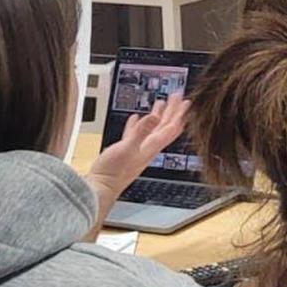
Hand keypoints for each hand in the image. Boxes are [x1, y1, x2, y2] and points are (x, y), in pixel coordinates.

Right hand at [87, 96, 192, 227]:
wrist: (100, 188)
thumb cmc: (113, 172)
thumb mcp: (127, 147)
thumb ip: (141, 131)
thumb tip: (155, 116)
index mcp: (150, 147)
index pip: (170, 128)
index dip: (179, 114)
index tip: (186, 102)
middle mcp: (147, 149)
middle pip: (164, 127)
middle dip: (172, 112)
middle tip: (177, 98)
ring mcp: (137, 151)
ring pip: (152, 130)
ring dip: (157, 117)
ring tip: (160, 105)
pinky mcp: (125, 152)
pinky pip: (136, 134)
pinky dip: (138, 125)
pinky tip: (136, 119)